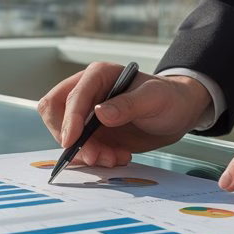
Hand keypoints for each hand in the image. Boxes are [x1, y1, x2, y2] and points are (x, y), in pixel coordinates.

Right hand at [36, 62, 212, 167]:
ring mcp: (87, 114)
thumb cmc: (169, 97)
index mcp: (97, 75)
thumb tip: (100, 113)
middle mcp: (86, 92)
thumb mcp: (155, 98)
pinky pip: (80, 148)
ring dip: (85, 152)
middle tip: (94, 155)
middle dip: (70, 138)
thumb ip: (128, 104)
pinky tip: (117, 156)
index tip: (71, 140)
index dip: (68, 118)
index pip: (72, 95)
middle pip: (55, 113)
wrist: (178, 113)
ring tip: (114, 158)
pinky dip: (94, 157)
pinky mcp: (92, 133)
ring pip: (66, 135)